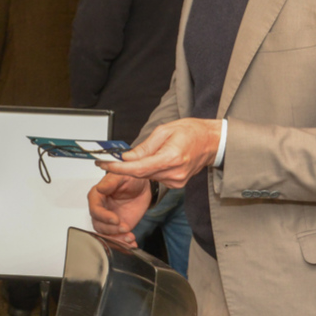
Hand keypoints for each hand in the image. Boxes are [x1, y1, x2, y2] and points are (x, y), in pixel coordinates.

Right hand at [88, 173, 149, 246]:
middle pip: (99, 225)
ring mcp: (109, 220)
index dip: (104, 217)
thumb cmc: (129, 178)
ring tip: (129, 238)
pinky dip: (124, 243)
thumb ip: (110, 182)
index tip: (115, 219)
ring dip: (117, 239)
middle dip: (111, 230)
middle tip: (124, 228)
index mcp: (97, 196)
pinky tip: (131, 243)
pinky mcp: (117, 227)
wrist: (142, 187)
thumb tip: (100, 188)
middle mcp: (101, 210)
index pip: (95, 210)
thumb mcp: (121, 176)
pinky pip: (117, 238)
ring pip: (106, 234)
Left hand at [99, 119, 219, 189]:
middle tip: (111, 158)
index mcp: (171, 158)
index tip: (104, 165)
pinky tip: (158, 159)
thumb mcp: (164, 131)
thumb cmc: (191, 132)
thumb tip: (126, 157)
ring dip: (140, 166)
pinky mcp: (177, 184)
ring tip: (149, 151)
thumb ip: (144, 147)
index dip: (119, 168)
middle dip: (125, 166)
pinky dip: (151, 169)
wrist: (211, 142)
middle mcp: (174, 173)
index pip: (138, 168)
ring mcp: (177, 181)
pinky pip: (156, 177)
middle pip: (141, 174)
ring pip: (147, 176)